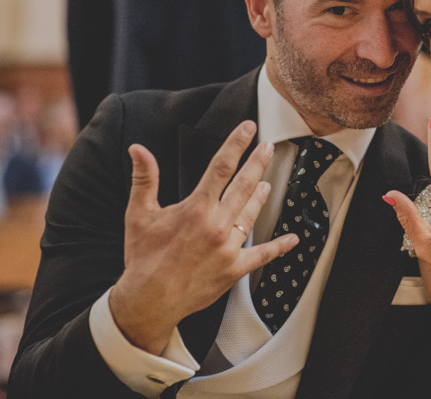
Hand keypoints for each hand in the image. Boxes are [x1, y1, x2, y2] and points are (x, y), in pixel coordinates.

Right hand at [109, 120, 297, 354]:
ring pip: (251, 214)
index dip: (236, 145)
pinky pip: (262, 255)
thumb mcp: (139, 215)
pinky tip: (292, 239)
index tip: (248, 128)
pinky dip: (278, 247)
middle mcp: (217, 225)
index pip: (221, 167)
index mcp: (196, 209)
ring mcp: (228, 248)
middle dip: (258, 163)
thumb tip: (138, 150)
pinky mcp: (235, 269)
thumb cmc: (143, 257)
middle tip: (268, 147)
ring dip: (260, 197)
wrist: (148, 301)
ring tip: (267, 183)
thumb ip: (144, 179)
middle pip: (243, 186)